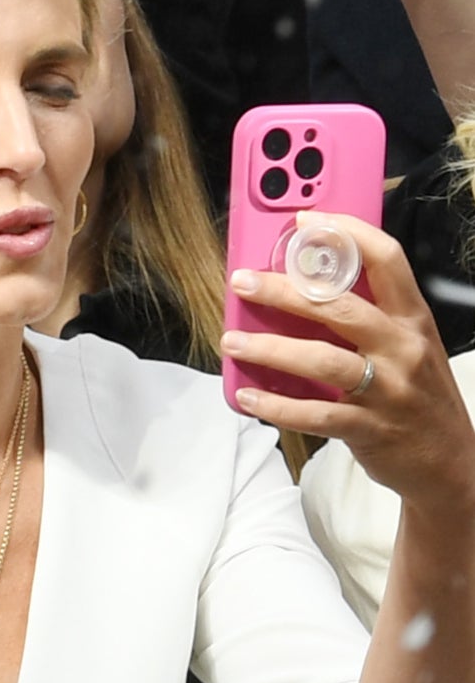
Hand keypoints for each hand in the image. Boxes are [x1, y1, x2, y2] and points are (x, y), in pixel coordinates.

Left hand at [225, 216, 474, 510]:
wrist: (450, 462)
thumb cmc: (417, 395)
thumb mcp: (408, 346)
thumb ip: (369, 318)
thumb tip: (303, 288)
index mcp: (412, 320)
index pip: (386, 260)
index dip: (346, 233)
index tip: (305, 220)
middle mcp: (403, 348)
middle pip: (340, 307)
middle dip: (286, 291)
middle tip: (243, 282)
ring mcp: (388, 389)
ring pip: (322, 360)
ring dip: (270, 349)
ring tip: (231, 342)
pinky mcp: (369, 428)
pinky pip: (314, 414)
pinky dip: (275, 405)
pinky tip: (247, 396)